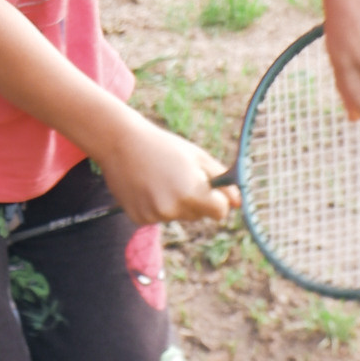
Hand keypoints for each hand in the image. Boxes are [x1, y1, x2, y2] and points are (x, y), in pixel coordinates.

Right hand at [97, 107, 237, 228]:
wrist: (119, 142)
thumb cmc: (163, 146)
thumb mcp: (196, 157)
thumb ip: (222, 181)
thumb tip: (240, 203)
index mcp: (192, 191)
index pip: (220, 212)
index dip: (216, 200)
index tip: (207, 188)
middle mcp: (173, 207)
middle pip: (198, 215)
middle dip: (193, 199)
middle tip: (175, 175)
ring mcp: (154, 214)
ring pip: (177, 216)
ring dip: (173, 202)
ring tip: (157, 178)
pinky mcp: (138, 218)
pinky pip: (158, 217)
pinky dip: (154, 205)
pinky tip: (145, 186)